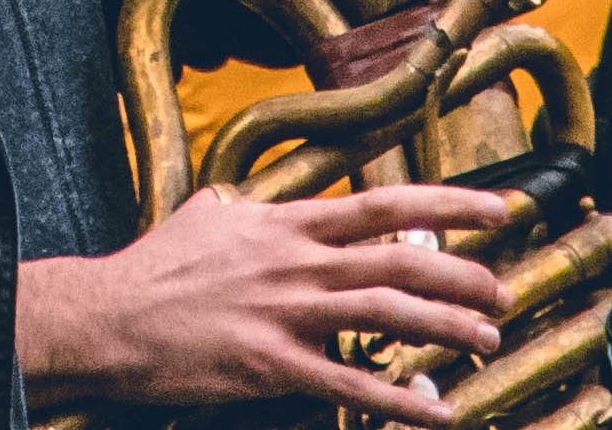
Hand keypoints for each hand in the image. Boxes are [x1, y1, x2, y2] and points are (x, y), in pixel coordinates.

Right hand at [13, 184, 512, 423]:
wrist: (108, 317)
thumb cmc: (153, 270)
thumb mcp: (204, 216)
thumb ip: (241, 208)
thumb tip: (250, 203)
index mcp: (287, 223)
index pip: (384, 204)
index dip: (449, 205)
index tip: (498, 209)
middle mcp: (296, 261)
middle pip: (401, 261)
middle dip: (464, 276)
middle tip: (503, 292)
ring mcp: (286, 312)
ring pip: (387, 313)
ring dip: (447, 327)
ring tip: (487, 340)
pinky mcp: (271, 364)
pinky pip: (350, 384)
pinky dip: (400, 402)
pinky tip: (437, 411)